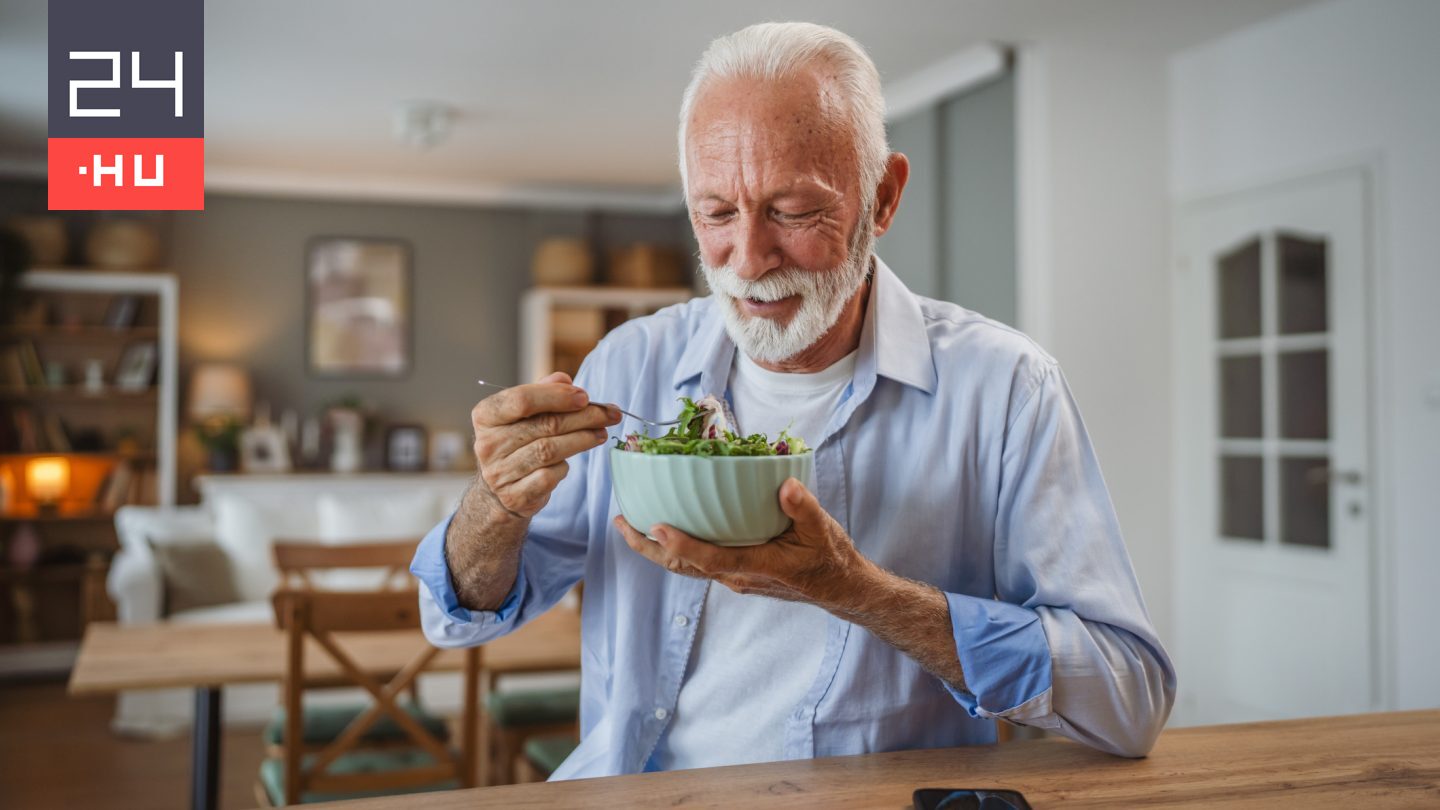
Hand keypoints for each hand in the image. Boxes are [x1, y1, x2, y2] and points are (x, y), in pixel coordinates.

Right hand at [472, 371, 620, 519]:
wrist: (498, 492)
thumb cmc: (516, 443)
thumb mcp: (522, 414)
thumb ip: (542, 392)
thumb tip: (564, 380)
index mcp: (486, 416)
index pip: (522, 400)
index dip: (557, 396)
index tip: (584, 397)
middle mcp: (488, 444)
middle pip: (545, 425)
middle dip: (584, 417)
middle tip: (610, 414)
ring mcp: (499, 472)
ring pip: (550, 450)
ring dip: (583, 439)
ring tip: (601, 433)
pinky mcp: (515, 496)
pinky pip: (550, 476)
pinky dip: (565, 467)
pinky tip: (572, 459)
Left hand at [614, 477, 874, 608]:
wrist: (841, 589)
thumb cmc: (831, 560)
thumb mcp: (823, 530)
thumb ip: (803, 508)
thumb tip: (786, 485)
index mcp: (756, 566)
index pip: (710, 559)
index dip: (681, 545)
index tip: (655, 526)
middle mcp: (737, 576)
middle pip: (683, 567)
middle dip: (648, 547)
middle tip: (621, 522)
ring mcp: (734, 578)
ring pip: (687, 567)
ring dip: (656, 548)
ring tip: (632, 525)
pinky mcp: (737, 573)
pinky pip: (699, 563)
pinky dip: (677, 548)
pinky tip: (669, 529)